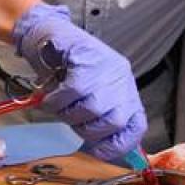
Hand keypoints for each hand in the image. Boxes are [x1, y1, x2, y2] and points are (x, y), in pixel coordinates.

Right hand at [11, 4, 146, 159]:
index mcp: (125, 89)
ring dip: (69, 114)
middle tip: (71, 120)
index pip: (136, 126)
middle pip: (114, 122)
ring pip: (93, 108)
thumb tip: (103, 148)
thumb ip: (98, 117)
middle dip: (87, 130)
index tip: (99, 151)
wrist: (49, 32)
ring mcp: (105, 67)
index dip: (118, 146)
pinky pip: (73, 92)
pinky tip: (52, 96)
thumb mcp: (90, 94)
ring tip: (59, 104)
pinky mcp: (85, 58)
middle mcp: (120, 78)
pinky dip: (57, 101)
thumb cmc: (67, 66)